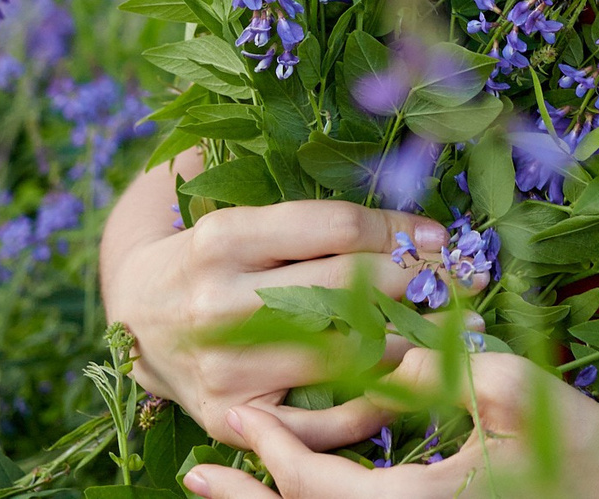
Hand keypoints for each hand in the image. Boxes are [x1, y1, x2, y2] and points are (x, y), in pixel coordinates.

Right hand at [101, 185, 446, 445]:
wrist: (136, 320)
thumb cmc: (206, 255)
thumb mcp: (235, 211)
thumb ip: (301, 201)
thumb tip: (389, 178)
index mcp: (223, 237)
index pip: (335, 228)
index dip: (397, 228)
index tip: (437, 232)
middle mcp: (220, 303)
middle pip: (346, 288)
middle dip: (415, 279)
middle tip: (462, 274)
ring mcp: (226, 366)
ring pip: (343, 353)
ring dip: (410, 338)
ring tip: (453, 324)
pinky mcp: (231, 417)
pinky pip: (319, 419)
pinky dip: (372, 402)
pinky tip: (412, 378)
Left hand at [182, 349, 598, 498]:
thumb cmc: (582, 441)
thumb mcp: (516, 397)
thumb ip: (444, 376)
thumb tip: (377, 349)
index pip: (320, 488)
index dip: (273, 454)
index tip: (234, 420)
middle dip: (251, 497)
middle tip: (194, 476)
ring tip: (227, 480)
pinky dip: (322, 496)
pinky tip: (303, 473)